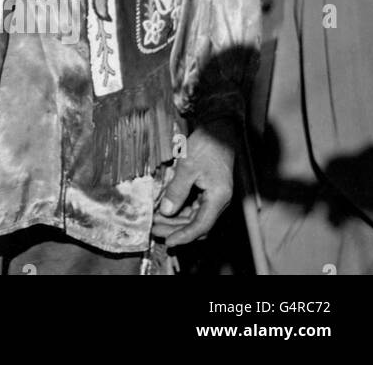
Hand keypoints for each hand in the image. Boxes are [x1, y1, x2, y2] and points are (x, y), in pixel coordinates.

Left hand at [151, 124, 236, 247]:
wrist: (218, 130)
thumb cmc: (206, 145)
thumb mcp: (188, 166)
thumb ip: (177, 189)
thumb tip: (167, 211)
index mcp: (218, 198)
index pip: (201, 226)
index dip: (184, 236)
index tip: (169, 242)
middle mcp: (218, 201)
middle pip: (197, 224)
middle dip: (175, 229)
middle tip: (154, 230)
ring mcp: (213, 197)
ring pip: (194, 217)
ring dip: (175, 221)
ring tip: (155, 221)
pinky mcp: (207, 191)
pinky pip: (193, 207)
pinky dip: (179, 210)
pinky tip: (164, 209)